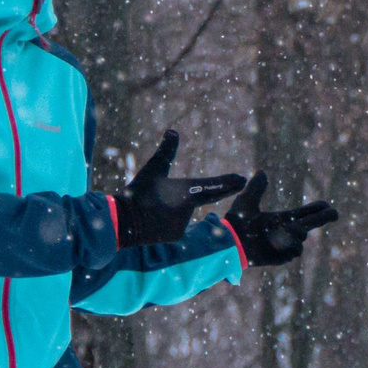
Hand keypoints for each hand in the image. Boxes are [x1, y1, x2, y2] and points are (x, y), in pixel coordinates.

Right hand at [119, 131, 246, 247]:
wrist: (123, 222)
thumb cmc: (138, 191)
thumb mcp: (153, 168)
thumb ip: (166, 150)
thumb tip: (173, 130)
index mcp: (188, 192)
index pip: (214, 186)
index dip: (229, 182)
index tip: (244, 179)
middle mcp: (191, 210)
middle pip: (204, 198)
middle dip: (221, 190)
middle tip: (237, 183)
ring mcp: (184, 225)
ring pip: (184, 212)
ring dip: (174, 207)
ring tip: (153, 206)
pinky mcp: (176, 237)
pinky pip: (176, 225)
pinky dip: (168, 220)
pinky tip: (152, 218)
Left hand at [221, 173, 339, 266]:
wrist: (230, 243)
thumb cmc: (236, 223)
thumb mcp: (247, 200)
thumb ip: (256, 187)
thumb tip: (262, 172)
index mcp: (280, 219)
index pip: (303, 214)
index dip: (315, 209)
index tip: (326, 205)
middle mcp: (285, 232)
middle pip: (310, 224)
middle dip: (322, 218)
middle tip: (335, 213)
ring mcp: (284, 245)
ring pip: (302, 237)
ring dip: (299, 232)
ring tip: (289, 229)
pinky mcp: (281, 257)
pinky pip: (295, 251)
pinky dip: (294, 246)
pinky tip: (287, 242)